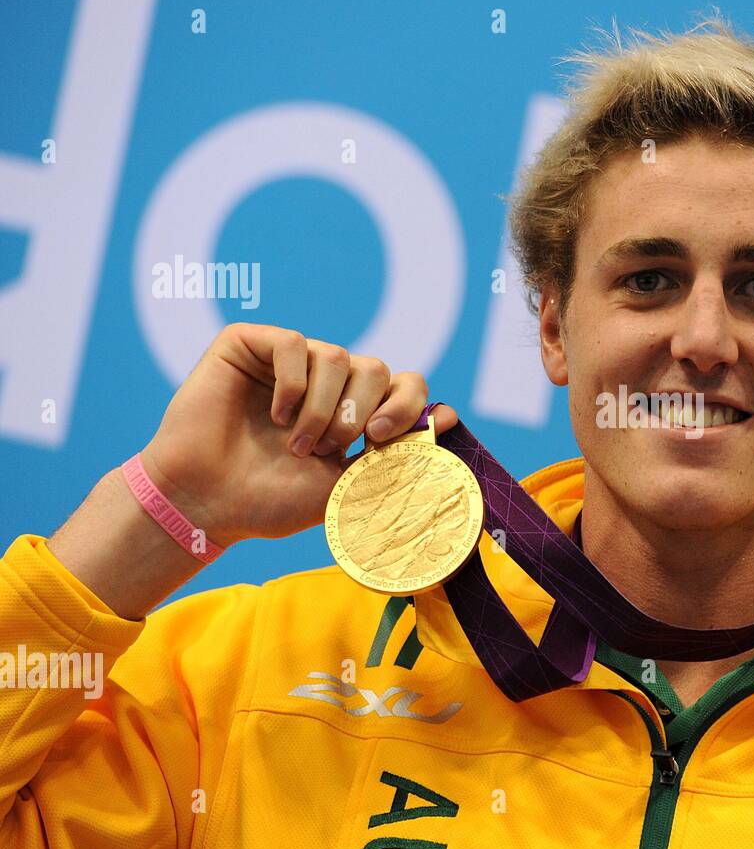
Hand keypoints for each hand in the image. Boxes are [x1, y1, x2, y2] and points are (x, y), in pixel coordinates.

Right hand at [134, 322, 458, 547]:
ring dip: (322, 408)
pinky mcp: (249, 345)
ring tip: (295, 443)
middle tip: (329, 449)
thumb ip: (396, 453)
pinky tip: (274, 415)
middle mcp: (325, 381)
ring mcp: (288, 361)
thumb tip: (451, 415)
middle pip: (374, 367)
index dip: (405, 404)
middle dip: (359, 412)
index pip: (404, 383)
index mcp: (354, 410)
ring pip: (335, 356)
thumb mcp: (347, 484)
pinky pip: (291, 343)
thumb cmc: (272, 500)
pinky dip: (290, 384)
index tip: (382, 438)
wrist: (207, 505)